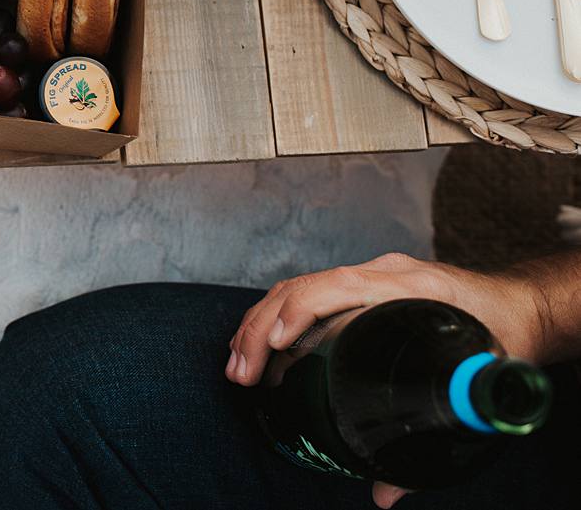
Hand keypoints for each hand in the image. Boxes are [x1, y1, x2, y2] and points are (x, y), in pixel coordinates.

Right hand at [226, 253, 547, 508]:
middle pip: (303, 287)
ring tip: (239, 368)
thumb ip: (433, 436)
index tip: (274, 347)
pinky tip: (263, 351)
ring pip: (296, 288)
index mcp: (410, 286)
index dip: (299, 313)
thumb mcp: (479, 380)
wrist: (521, 307)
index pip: (337, 286)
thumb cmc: (505, 335)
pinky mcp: (359, 286)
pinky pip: (306, 294)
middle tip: (241, 373)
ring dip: (259, 326)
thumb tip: (386, 491)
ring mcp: (367, 276)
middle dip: (260, 329)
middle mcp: (381, 274)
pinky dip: (274, 320)